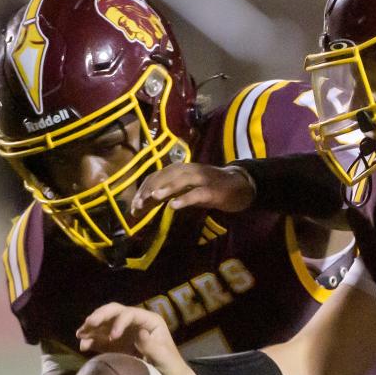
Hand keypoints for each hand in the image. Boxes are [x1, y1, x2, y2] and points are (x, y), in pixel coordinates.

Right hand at [75, 303, 199, 374]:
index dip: (119, 322)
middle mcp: (136, 323)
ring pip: (105, 323)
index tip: (113, 337)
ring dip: (92, 326)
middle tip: (88, 324)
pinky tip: (83, 346)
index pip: (130, 313)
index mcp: (150, 321)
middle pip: (114, 311)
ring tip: (80, 334)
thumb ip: (152, 346)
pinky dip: (91, 340)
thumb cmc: (171, 367)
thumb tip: (140, 332)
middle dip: (100, 316)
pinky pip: (101, 339)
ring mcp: (125, 333)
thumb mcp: (164, 358)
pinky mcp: (117, 345)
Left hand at [131, 162, 254, 217]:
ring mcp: (202, 178)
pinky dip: (185, 198)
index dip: (144, 189)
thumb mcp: (188, 189)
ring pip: (181, 180)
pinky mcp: (213, 190)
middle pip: (165, 177)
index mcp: (181, 169)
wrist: (240, 186)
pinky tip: (174, 206)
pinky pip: (197, 193)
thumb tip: (147, 202)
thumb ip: (170, 192)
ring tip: (153, 198)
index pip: (157, 176)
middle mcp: (189, 170)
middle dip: (150, 190)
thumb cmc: (211, 188)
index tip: (135, 205)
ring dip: (166, 188)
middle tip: (139, 205)